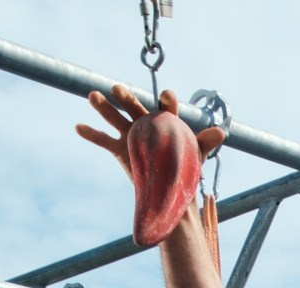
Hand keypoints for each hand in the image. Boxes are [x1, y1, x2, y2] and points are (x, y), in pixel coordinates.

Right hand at [74, 85, 224, 179]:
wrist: (170, 188)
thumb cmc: (185, 167)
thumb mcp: (197, 154)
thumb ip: (207, 141)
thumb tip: (221, 132)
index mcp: (165, 122)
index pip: (166, 108)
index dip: (167, 102)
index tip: (168, 96)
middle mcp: (146, 125)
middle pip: (134, 107)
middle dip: (127, 98)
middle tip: (117, 88)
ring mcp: (131, 136)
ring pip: (115, 118)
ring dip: (103, 107)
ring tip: (92, 95)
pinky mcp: (120, 149)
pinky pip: (103, 140)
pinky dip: (91, 134)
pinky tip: (79, 127)